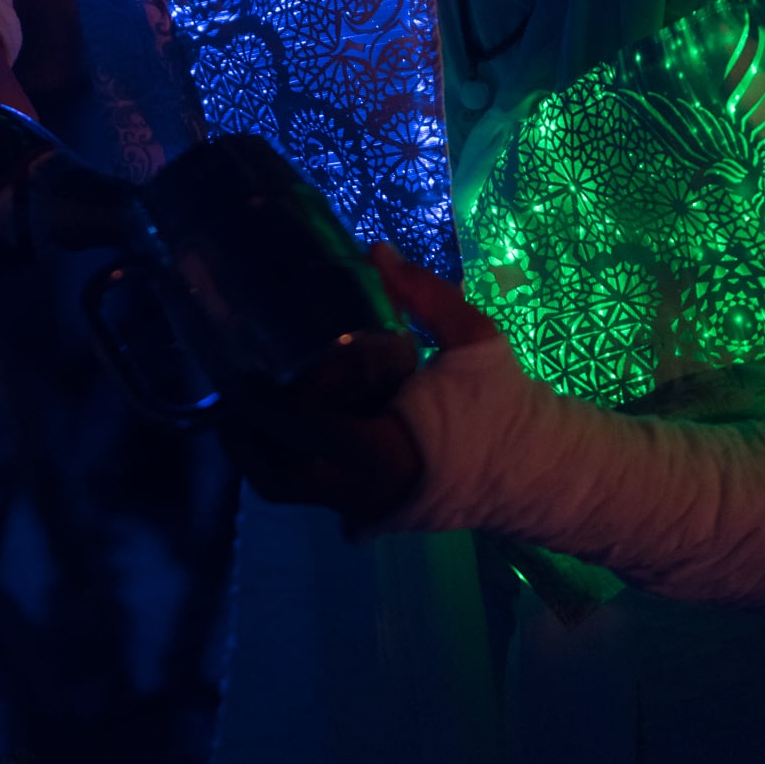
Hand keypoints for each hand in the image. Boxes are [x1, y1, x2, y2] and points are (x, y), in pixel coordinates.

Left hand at [216, 243, 499, 530]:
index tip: (236, 374)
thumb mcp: (474, 338)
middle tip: (224, 397)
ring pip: (293, 493)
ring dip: (260, 457)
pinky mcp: (374, 514)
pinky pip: (316, 498)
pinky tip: (281, 432)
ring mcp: (369, 508)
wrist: (540, 470)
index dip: (260, 406)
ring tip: (240, 415)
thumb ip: (423, 293)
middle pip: (280, 476)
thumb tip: (374, 249)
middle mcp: (367, 487)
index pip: (304, 430)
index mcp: (387, 445)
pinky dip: (292, 468)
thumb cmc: (506, 403)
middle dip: (243, 440)